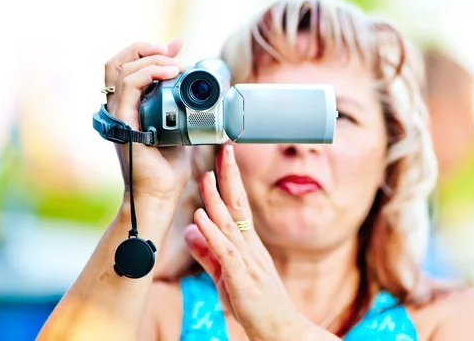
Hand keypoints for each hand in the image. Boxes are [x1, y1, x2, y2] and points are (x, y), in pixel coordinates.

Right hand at [104, 39, 191, 204]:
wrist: (161, 194)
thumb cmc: (170, 168)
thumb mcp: (181, 130)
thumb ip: (186, 112)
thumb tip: (210, 98)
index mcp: (129, 107)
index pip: (130, 67)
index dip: (151, 51)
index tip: (178, 46)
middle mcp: (119, 108)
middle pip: (119, 61)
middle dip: (146, 48)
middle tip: (174, 49)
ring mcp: (118, 115)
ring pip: (123, 68)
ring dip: (152, 59)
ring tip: (177, 64)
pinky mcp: (123, 123)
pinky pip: (129, 87)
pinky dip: (148, 73)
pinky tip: (169, 72)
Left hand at [184, 145, 308, 340]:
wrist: (281, 331)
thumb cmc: (257, 304)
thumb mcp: (225, 274)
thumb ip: (208, 252)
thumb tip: (192, 228)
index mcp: (248, 244)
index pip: (237, 206)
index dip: (229, 182)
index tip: (221, 159)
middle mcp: (250, 247)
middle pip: (238, 206)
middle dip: (229, 177)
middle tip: (223, 150)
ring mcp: (248, 261)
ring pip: (230, 224)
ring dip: (217, 199)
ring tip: (205, 176)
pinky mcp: (242, 279)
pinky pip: (225, 252)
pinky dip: (213, 233)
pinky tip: (201, 217)